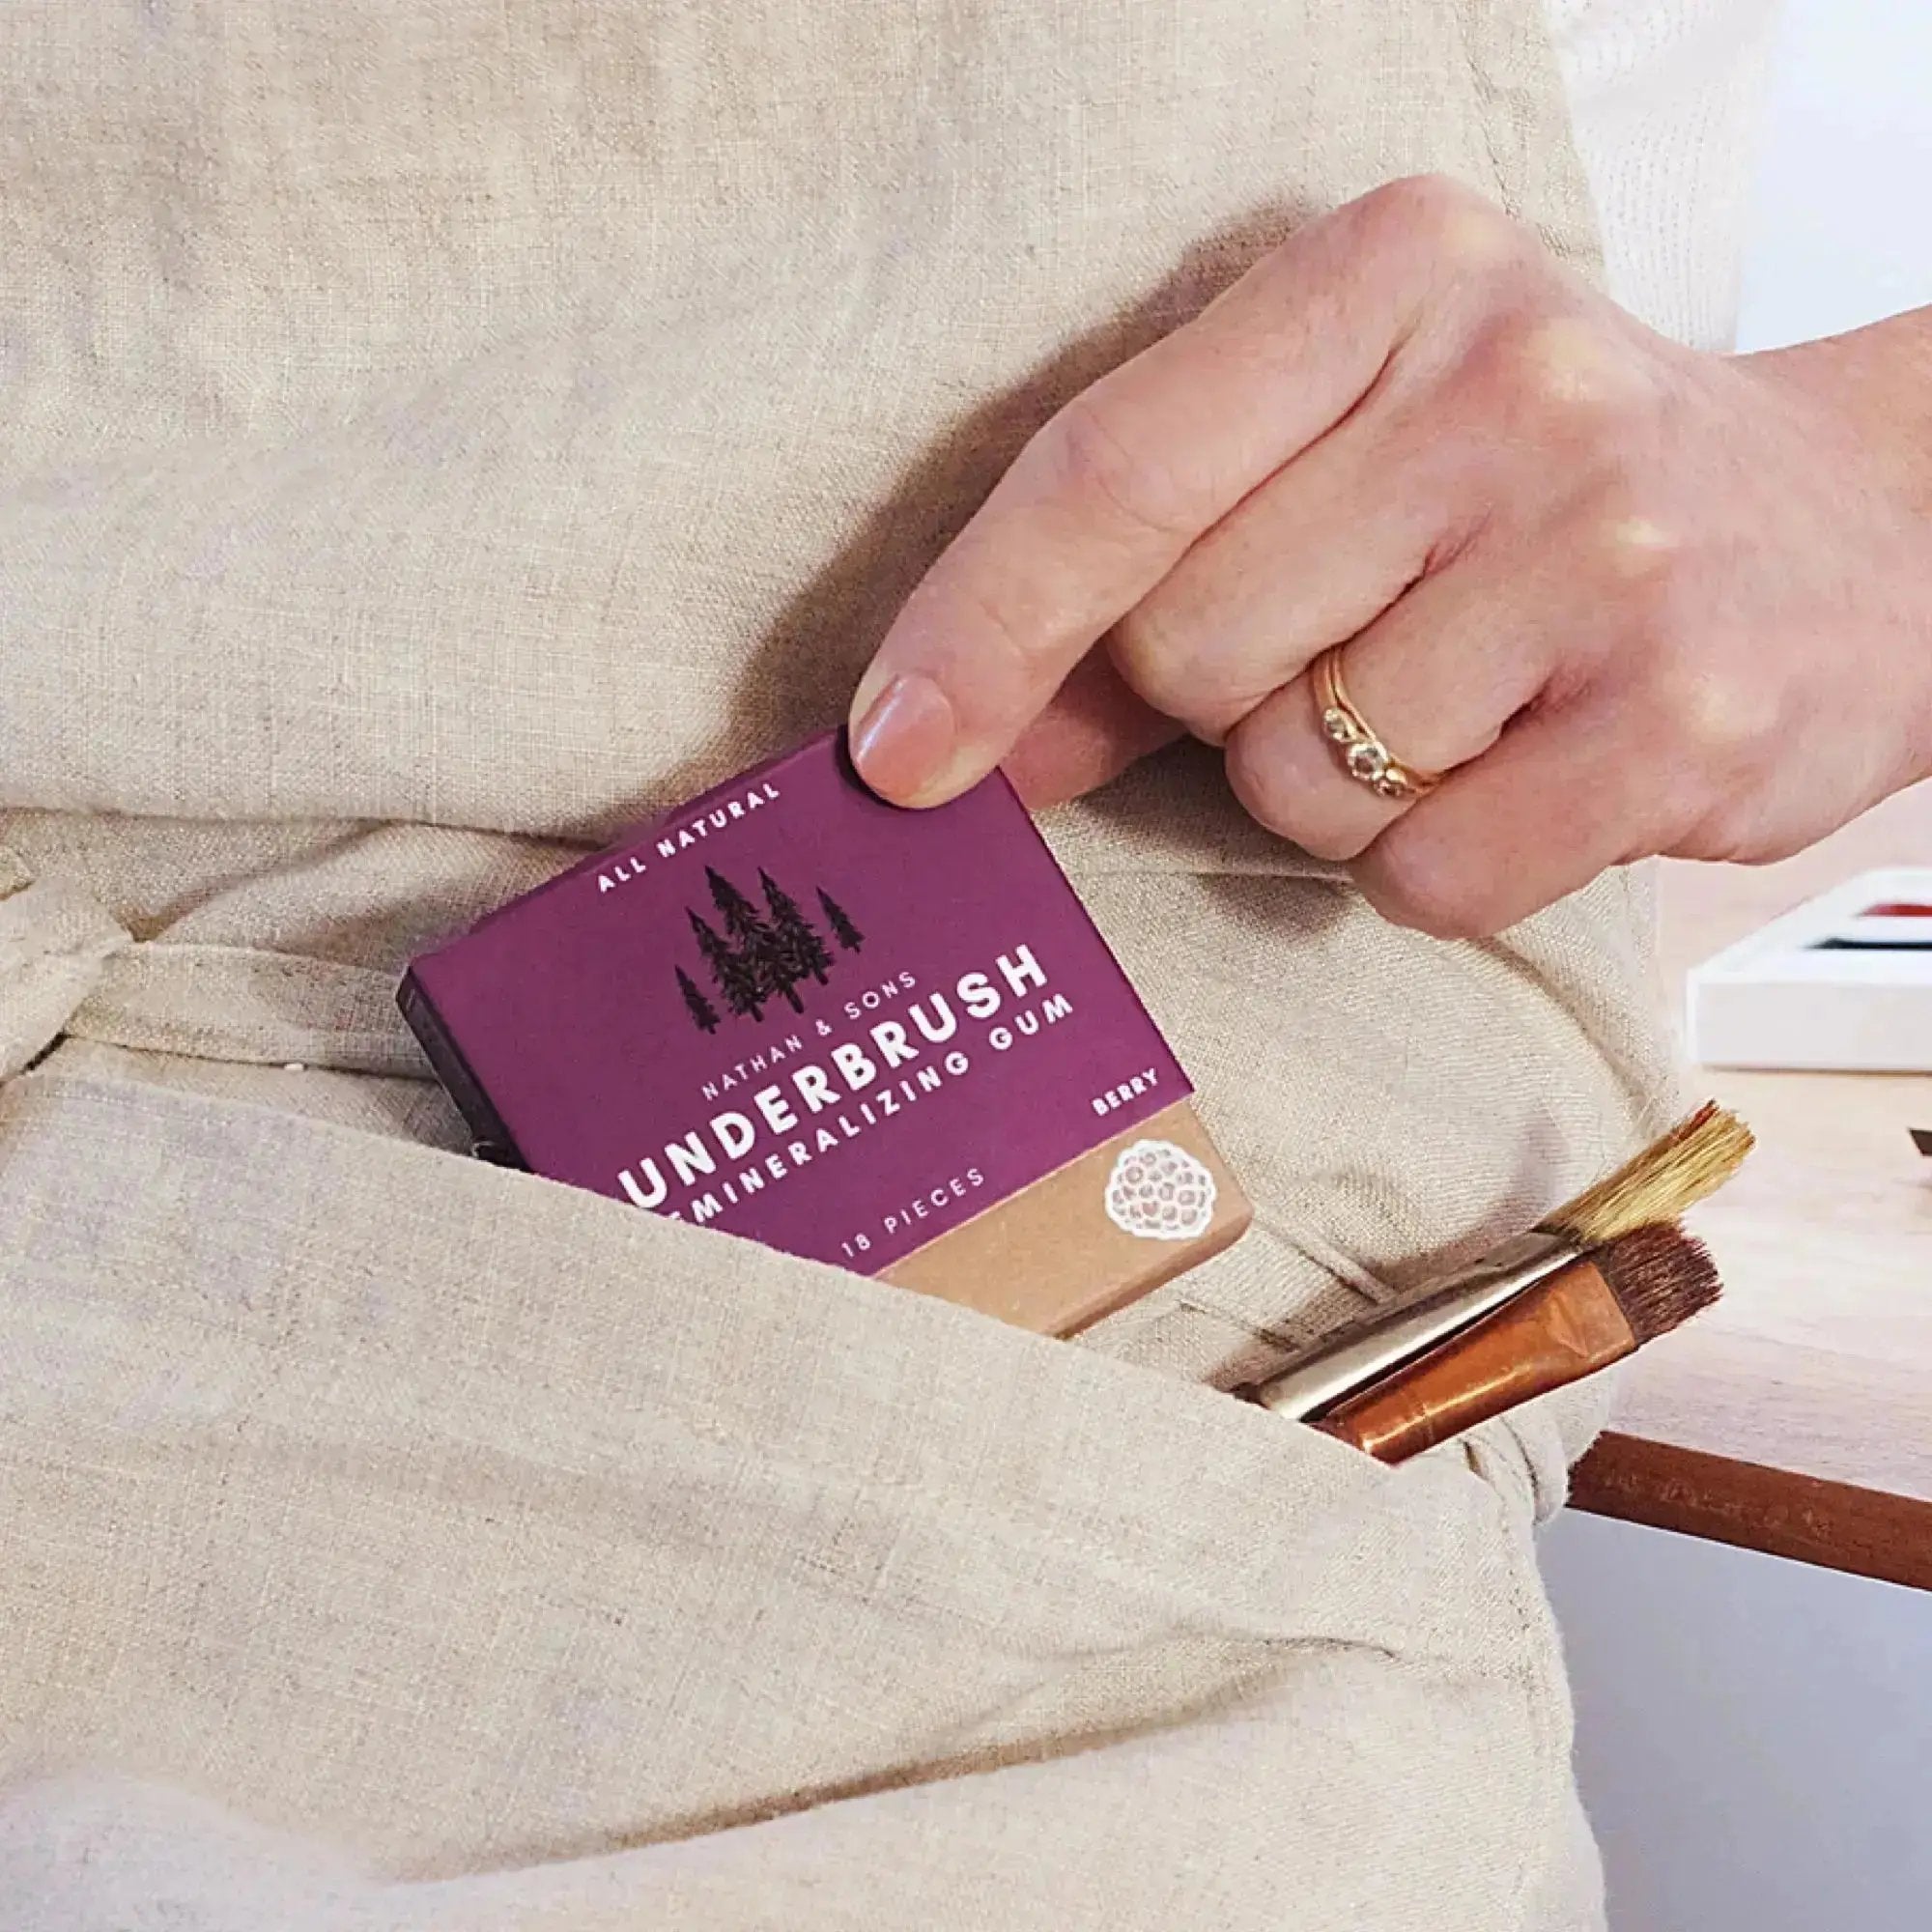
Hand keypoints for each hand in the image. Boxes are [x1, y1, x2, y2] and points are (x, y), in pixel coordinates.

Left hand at [845, 175, 1931, 936]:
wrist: (1851, 530)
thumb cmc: (1539, 496)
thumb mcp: (1350, 456)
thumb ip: (1151, 573)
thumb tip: (956, 743)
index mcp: (1389, 277)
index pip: (1114, 471)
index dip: (980, 627)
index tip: (896, 754)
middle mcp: (1507, 386)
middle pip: (1188, 651)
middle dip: (1225, 701)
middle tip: (1359, 644)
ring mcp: (1609, 552)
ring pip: (1300, 779)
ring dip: (1337, 789)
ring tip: (1463, 701)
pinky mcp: (1685, 719)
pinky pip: (1427, 876)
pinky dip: (1436, 865)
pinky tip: (1528, 771)